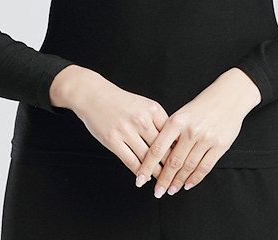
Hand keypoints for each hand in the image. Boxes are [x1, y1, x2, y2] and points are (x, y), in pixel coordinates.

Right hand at [49, 65, 170, 180]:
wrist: (93, 95)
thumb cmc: (120, 101)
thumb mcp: (144, 105)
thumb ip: (157, 121)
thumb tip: (172, 142)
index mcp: (153, 109)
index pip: (172, 135)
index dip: (179, 151)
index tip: (184, 163)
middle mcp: (142, 120)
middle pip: (162, 149)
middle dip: (170, 167)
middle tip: (176, 179)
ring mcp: (126, 130)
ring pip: (147, 158)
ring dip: (156, 173)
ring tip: (161, 183)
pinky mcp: (113, 140)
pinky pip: (130, 161)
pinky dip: (139, 173)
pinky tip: (142, 179)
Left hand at [134, 68, 261, 196]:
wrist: (229, 96)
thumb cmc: (203, 105)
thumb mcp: (182, 113)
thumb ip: (171, 131)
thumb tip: (158, 155)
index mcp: (177, 121)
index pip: (158, 149)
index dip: (148, 166)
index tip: (140, 179)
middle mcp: (190, 130)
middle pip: (173, 161)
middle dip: (163, 179)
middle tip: (157, 191)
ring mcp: (206, 139)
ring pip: (188, 167)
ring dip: (178, 181)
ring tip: (171, 190)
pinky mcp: (220, 145)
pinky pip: (205, 167)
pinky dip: (195, 178)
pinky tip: (188, 184)